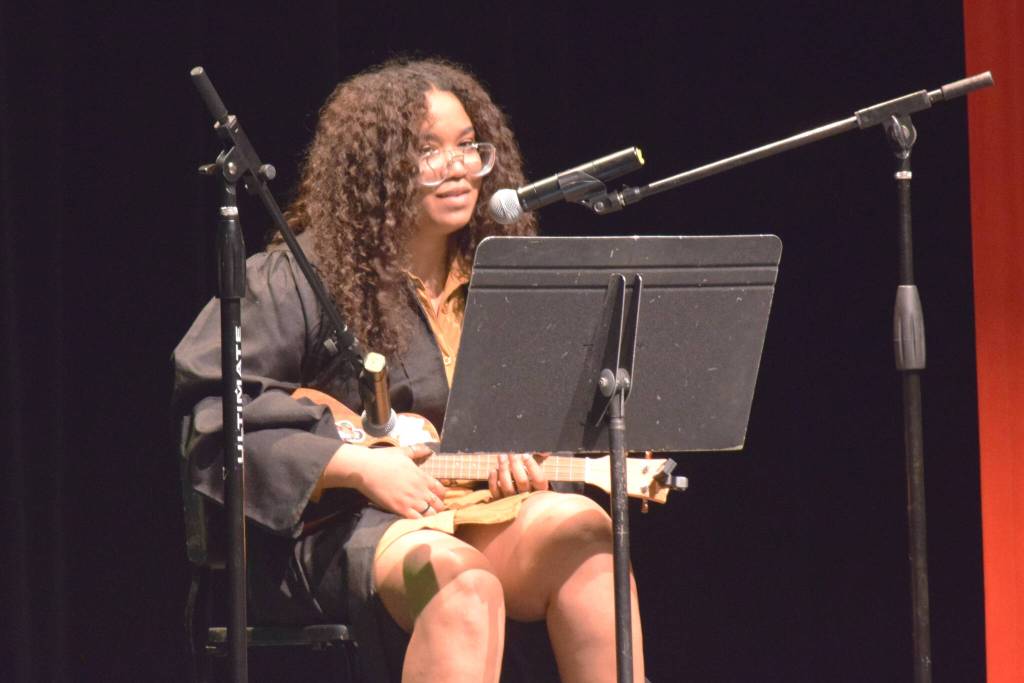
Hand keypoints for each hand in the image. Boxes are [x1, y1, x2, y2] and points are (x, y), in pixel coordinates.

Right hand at [327, 443, 446, 518]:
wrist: (365, 469)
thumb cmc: (383, 459)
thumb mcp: (403, 452)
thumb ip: (417, 451)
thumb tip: (429, 449)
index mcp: (422, 476)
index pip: (441, 490)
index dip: (440, 495)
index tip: (435, 496)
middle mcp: (420, 490)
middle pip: (439, 504)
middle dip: (437, 507)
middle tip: (431, 508)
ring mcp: (411, 500)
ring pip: (430, 514)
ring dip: (429, 515)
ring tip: (423, 515)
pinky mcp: (400, 509)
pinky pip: (416, 520)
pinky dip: (418, 521)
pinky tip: (415, 519)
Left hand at [488, 452, 548, 499]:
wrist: (518, 498)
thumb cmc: (529, 479)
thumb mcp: (536, 470)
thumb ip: (540, 459)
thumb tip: (545, 450)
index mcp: (540, 490)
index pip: (539, 479)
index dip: (532, 466)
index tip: (525, 454)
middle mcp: (527, 496)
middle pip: (522, 481)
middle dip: (516, 464)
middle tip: (511, 453)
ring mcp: (513, 500)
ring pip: (507, 486)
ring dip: (503, 469)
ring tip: (501, 456)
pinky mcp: (501, 501)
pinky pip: (496, 492)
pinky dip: (493, 481)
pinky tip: (494, 470)